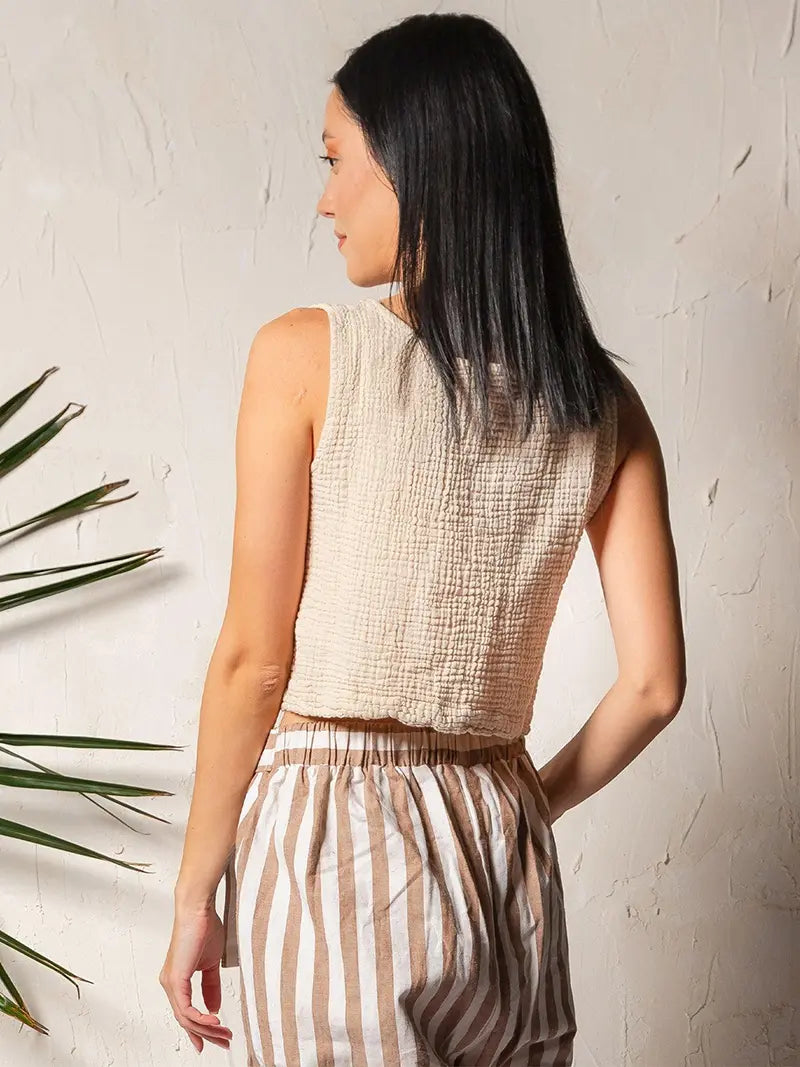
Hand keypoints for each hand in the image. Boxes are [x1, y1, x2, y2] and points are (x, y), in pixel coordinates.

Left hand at [159, 905, 232, 1053]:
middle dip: (207, 1034)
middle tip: (224, 1042)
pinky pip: (186, 1008)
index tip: (210, 1042)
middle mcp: (170, 984)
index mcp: (176, 980)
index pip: (185, 1012)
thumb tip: (214, 1007)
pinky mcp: (175, 979)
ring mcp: (171, 982)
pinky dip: (201, 1018)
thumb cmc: (204, 928)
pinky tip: (214, 1021)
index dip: (198, 1029)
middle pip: (186, 1019)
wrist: (198, 909)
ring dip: (207, 1029)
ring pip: (186, 1017)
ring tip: (224, 1034)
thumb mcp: (211, 964)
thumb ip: (211, 986)